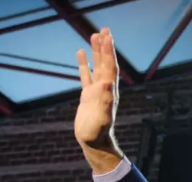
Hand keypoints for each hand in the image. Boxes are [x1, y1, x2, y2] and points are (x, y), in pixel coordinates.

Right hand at [75, 28, 123, 172]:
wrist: (94, 143)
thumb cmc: (97, 133)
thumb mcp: (101, 117)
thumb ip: (105, 101)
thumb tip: (107, 83)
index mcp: (109, 92)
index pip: (110, 67)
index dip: (109, 52)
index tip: (107, 36)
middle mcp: (105, 89)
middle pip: (106, 63)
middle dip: (105, 47)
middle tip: (104, 29)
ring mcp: (96, 91)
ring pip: (97, 67)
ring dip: (96, 51)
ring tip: (94, 35)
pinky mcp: (88, 96)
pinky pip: (86, 76)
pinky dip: (84, 64)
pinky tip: (81, 53)